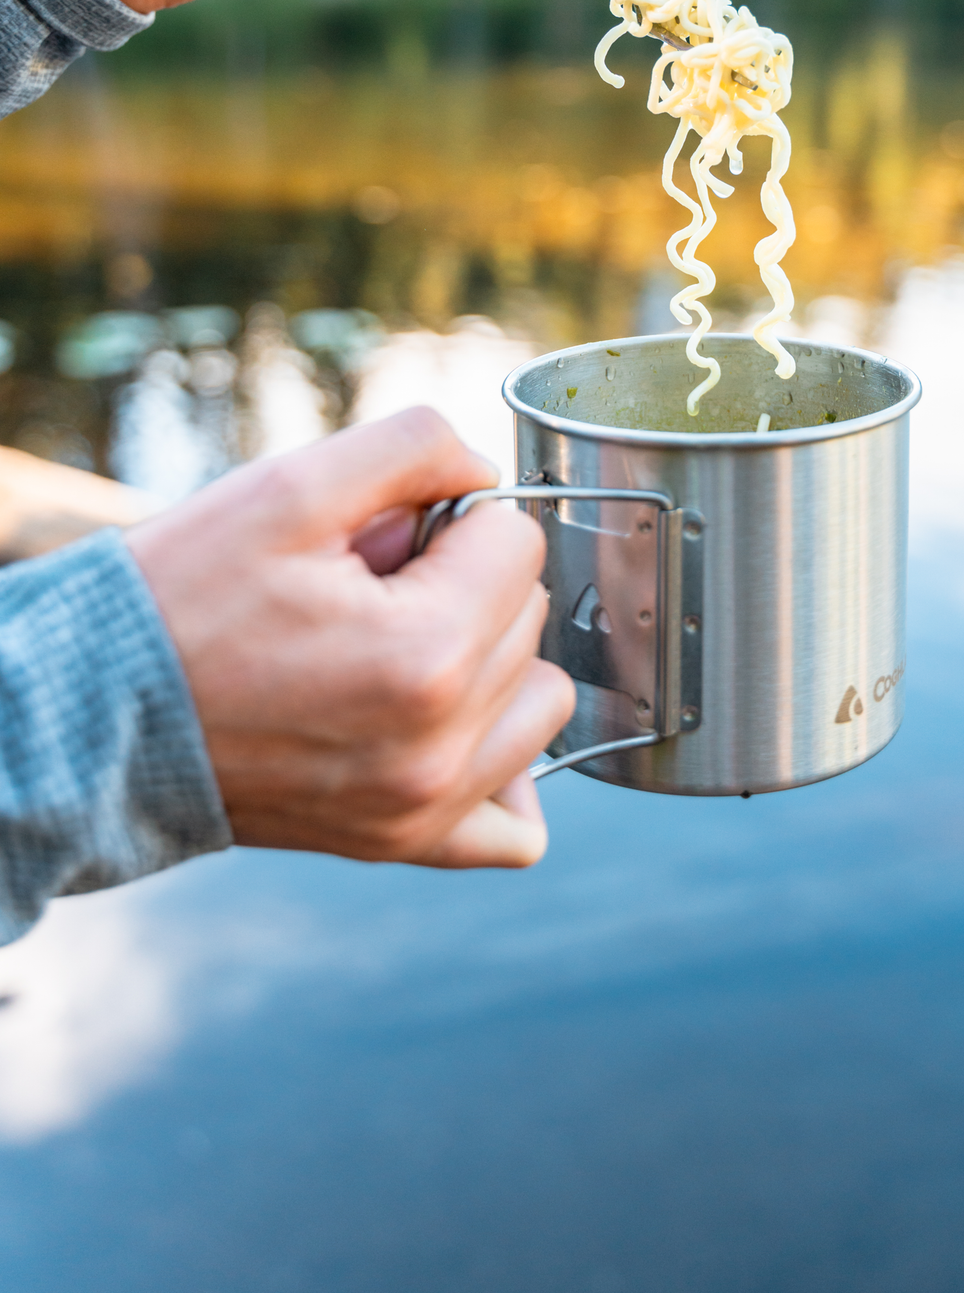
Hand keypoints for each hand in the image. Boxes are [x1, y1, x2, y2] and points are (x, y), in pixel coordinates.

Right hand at [126, 408, 575, 869]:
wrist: (93, 716)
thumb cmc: (184, 598)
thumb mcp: (291, 486)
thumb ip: (416, 446)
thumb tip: (485, 468)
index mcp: (424, 654)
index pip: (518, 539)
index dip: (452, 519)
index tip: (382, 539)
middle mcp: (440, 747)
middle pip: (528, 614)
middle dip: (462, 582)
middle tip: (365, 590)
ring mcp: (426, 808)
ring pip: (542, 700)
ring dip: (491, 661)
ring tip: (394, 648)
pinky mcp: (405, 845)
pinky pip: (517, 826)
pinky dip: (501, 770)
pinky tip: (447, 727)